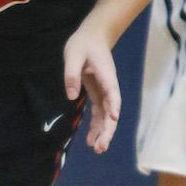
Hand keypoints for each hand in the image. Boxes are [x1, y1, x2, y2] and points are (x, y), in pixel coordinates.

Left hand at [63, 30, 120, 153]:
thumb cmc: (83, 44)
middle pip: (112, 110)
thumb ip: (72, 74)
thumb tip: (71, 96)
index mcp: (106, 74)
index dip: (113, 104)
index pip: (112, 92)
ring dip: (103, 132)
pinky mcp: (98, 93)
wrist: (93, 37)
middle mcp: (109, 85)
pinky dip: (96, 126)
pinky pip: (99, 113)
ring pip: (107, 115)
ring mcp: (105, 91)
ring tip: (96, 149)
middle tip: (101, 147)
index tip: (114, 117)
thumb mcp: (73, 55)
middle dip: (108, 129)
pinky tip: (90, 140)